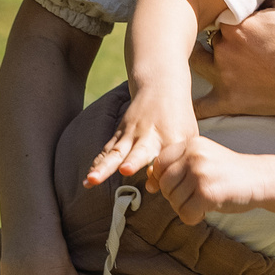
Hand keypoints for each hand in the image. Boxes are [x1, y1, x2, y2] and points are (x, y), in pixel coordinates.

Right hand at [83, 84, 198, 188]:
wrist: (160, 87)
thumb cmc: (178, 118)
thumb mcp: (186, 138)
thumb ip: (174, 163)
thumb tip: (153, 188)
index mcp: (170, 138)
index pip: (166, 159)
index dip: (159, 173)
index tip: (152, 186)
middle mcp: (149, 136)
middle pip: (140, 151)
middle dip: (132, 161)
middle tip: (126, 170)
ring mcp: (131, 133)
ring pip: (116, 152)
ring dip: (103, 167)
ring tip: (91, 181)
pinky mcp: (119, 133)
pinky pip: (107, 151)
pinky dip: (97, 165)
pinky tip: (88, 180)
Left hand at [149, 138, 269, 223]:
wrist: (259, 179)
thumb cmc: (228, 172)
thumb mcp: (203, 158)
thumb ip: (178, 164)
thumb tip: (149, 178)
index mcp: (191, 145)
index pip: (160, 163)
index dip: (162, 179)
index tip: (176, 186)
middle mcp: (194, 156)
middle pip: (165, 184)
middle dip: (173, 196)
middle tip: (190, 199)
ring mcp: (200, 174)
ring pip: (174, 200)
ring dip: (184, 208)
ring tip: (200, 204)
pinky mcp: (207, 194)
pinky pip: (185, 213)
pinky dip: (192, 218)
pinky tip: (205, 211)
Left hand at [198, 0, 274, 119]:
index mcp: (236, 24)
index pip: (221, 14)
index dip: (229, 16)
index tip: (238, 20)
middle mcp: (224, 48)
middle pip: (211, 38)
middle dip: (219, 38)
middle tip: (235, 42)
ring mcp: (224, 75)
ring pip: (199, 62)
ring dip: (201, 58)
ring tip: (204, 57)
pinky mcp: (229, 99)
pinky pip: (202, 106)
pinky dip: (192, 105)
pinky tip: (183, 106)